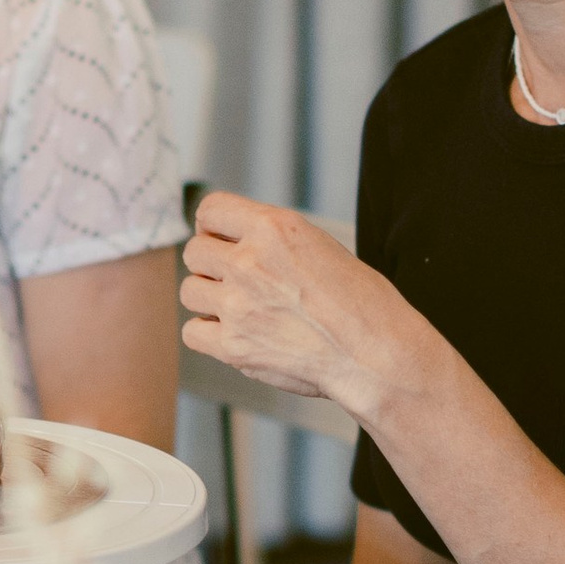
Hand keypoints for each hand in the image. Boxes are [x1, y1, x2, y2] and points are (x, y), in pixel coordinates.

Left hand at [178, 194, 413, 416]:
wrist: (375, 354)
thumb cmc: (362, 303)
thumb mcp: (320, 245)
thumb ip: (273, 240)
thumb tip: (236, 242)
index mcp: (273, 229)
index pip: (210, 210)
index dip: (212, 225)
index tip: (220, 239)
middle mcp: (250, 262)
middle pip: (195, 251)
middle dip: (211, 264)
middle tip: (235, 279)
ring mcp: (237, 305)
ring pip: (189, 290)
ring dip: (208, 298)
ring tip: (238, 308)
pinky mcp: (233, 346)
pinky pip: (192, 332)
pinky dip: (208, 334)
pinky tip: (232, 334)